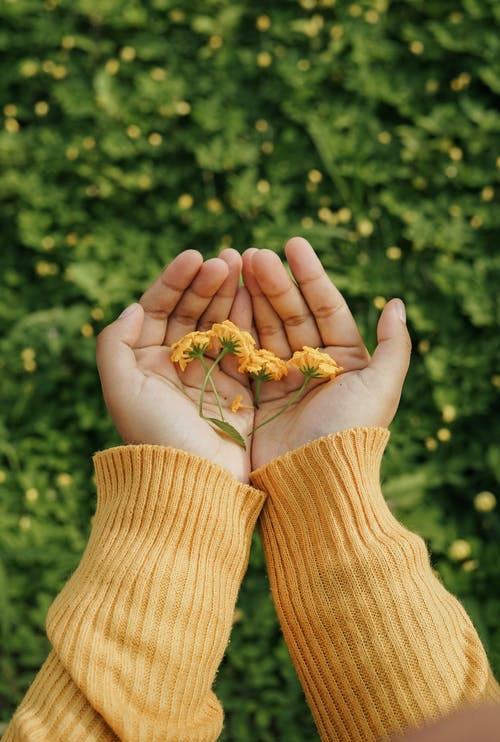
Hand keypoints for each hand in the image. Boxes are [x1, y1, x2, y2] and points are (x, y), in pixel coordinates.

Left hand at [96, 249, 253, 482]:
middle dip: (207, 282)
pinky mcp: (238, 386)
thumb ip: (114, 343)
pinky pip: (243, 343)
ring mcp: (209, 373)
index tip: (195, 257)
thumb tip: (133, 306)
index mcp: (145, 361)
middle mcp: (176, 364)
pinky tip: (255, 295)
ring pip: (218, 322)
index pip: (158, 308)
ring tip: (245, 265)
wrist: (196, 479)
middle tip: (228, 258)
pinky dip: (248, 318)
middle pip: (190, 311)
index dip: (175, 281)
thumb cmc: (155, 434)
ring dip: (229, 293)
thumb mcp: (120, 388)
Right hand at [242, 237, 411, 469]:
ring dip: (252, 297)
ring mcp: (283, 380)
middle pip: (292, 314)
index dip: (311, 275)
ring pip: (266, 328)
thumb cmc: (350, 433)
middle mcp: (314, 367)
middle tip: (254, 253)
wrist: (313, 483)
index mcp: (345, 360)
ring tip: (235, 265)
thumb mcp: (381, 387)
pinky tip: (224, 300)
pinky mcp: (256, 396)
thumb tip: (397, 304)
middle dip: (274, 282)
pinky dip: (235, 327)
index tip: (293, 244)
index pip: (327, 307)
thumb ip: (394, 346)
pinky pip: (245, 353)